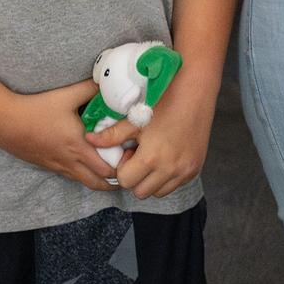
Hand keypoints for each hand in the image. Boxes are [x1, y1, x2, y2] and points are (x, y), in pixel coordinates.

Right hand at [0, 81, 118, 191]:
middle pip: (98, 183)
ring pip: (83, 182)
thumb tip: (107, 82)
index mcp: (79, 148)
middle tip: (124, 167)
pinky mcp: (46, 165)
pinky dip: (81, 173)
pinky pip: (69, 175)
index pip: (108, 170)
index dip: (122, 168)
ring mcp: (57, 166)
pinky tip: (83, 160)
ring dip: (97, 179)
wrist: (5, 121)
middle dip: (114, 180)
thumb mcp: (66, 95)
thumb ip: (89, 88)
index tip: (130, 158)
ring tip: (107, 168)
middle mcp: (70, 162)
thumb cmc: (36, 108)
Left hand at [89, 95, 214, 200]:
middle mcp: (170, 169)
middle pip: (140, 192)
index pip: (125, 181)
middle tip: (140, 155)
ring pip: (158, 192)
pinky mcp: (195, 169)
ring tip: (154, 156)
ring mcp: (184, 171)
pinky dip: (167, 177)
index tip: (130, 151)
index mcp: (151, 158)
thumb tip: (89, 140)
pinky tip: (167, 156)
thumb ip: (111, 135)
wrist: (195, 91)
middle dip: (136, 177)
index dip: (123, 168)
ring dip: (151, 180)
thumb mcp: (134, 118)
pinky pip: (175, 185)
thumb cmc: (163, 101)